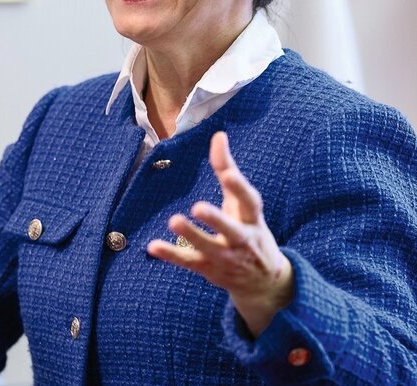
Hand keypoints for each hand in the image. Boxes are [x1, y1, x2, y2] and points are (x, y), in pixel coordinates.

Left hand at [147, 131, 293, 336]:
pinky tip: (153, 246)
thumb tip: (219, 135)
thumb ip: (228, 169)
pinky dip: (171, 255)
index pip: (250, 202)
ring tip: (174, 220)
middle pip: (231, 230)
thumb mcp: (244, 203)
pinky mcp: (209, 270)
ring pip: (208, 248)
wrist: (264, 282)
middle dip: (216, 220)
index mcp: (253, 219)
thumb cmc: (250, 230)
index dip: (239, 188)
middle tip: (198, 207)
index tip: (228, 174)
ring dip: (191, 236)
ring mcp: (226, 257)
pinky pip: (189, 263)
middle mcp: (242, 240)